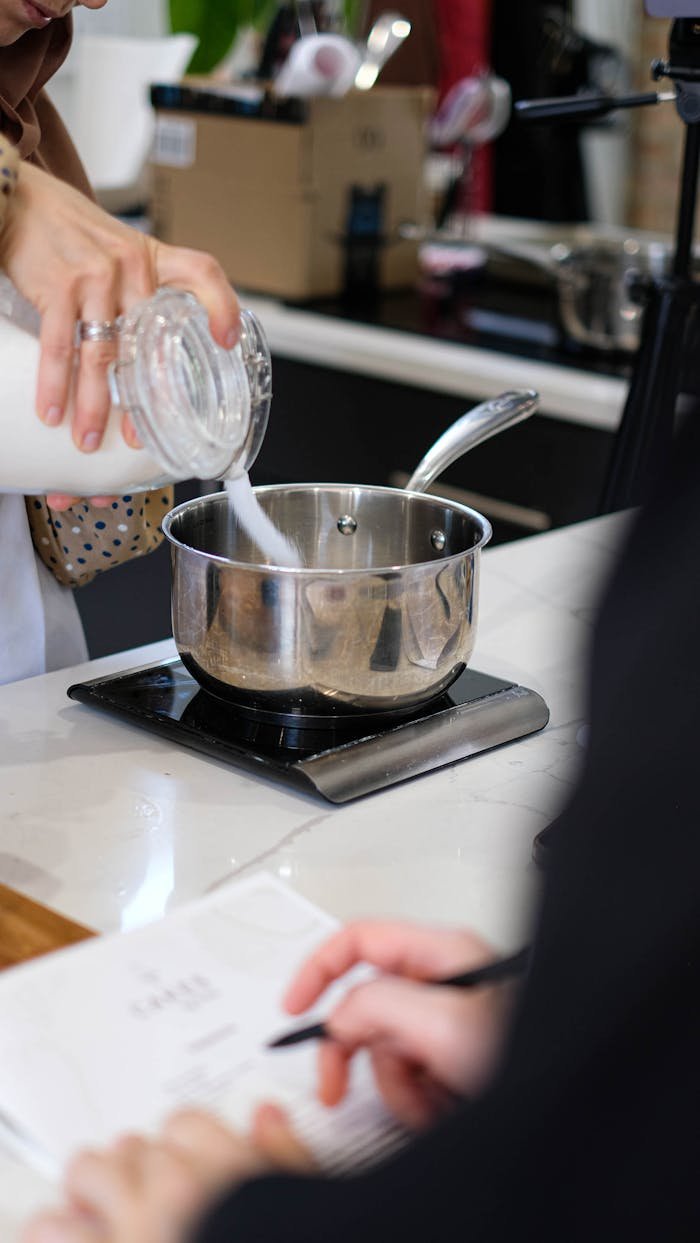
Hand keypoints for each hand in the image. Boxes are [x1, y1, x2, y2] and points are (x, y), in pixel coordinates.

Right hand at [1, 161, 239, 508]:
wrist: (20, 200)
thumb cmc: (70, 232)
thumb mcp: (119, 250)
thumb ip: (140, 290)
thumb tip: (147, 352)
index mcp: (152, 259)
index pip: (202, 272)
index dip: (222, 306)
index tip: (229, 341)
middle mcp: (131, 266)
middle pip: (149, 342)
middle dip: (145, 398)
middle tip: (139, 438)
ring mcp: (96, 276)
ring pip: (103, 353)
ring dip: (94, 404)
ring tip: (89, 438)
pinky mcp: (59, 285)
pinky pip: (61, 345)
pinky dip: (56, 383)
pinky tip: (52, 410)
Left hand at [22, 1104, 313, 1242]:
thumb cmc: (300, 1237)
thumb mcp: (304, 1193)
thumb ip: (285, 1156)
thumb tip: (267, 1116)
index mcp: (225, 1173)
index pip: (186, 1124)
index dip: (185, 1147)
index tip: (184, 1167)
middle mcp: (173, 1191)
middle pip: (134, 1144)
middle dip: (136, 1166)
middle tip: (141, 1190)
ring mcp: (130, 1228)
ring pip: (86, 1170)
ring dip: (92, 1189)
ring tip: (98, 1209)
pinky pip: (51, 1227)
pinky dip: (62, 1227)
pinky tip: (79, 1235)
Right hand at [283, 921, 514, 1128]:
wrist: (564, 1099)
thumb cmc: (527, 1051)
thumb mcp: (443, 1023)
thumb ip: (378, 1005)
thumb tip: (340, 1014)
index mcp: (439, 952)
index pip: (359, 940)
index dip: (318, 969)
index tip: (294, 1006)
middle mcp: (442, 981)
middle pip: (365, 1005)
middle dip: (357, 1051)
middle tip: (338, 1085)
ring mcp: (448, 1023)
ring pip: (385, 1049)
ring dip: (395, 1085)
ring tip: (428, 1100)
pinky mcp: (454, 1060)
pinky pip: (410, 1076)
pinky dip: (415, 1100)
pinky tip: (441, 1108)